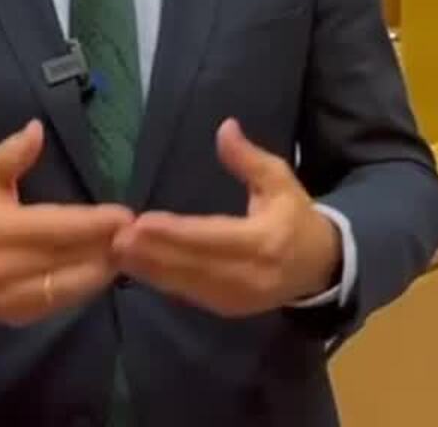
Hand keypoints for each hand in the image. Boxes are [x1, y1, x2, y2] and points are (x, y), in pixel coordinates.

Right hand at [0, 120, 133, 325]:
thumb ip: (10, 153)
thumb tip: (36, 129)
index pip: (53, 227)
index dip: (92, 223)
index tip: (124, 215)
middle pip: (65, 258)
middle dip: (104, 246)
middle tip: (136, 234)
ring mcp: (6, 298)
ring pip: (66, 286)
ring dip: (101, 270)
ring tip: (126, 252)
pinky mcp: (14, 316)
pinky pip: (58, 304)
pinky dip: (84, 288)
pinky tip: (103, 271)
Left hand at [112, 119, 339, 317]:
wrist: (320, 265)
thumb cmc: (295, 216)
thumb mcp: (279, 180)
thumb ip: (249, 158)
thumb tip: (225, 127)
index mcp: (265, 240)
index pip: (213, 237)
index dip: (175, 232)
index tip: (142, 222)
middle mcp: (251, 274)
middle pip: (194, 264)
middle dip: (152, 252)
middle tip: (116, 238)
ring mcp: (239, 297)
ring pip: (187, 284)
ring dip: (150, 269)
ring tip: (118, 252)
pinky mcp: (229, 309)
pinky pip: (190, 295)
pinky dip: (163, 282)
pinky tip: (138, 267)